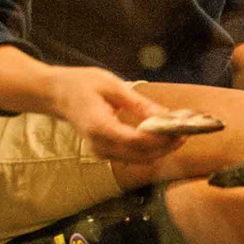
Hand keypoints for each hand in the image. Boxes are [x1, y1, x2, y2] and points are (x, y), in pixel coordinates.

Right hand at [43, 66, 179, 163]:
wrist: (55, 94)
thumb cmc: (81, 84)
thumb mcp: (111, 86)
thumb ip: (139, 103)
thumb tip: (166, 114)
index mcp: (99, 126)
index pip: (137, 141)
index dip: (162, 138)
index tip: (182, 129)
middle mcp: (99, 145)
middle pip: (142, 155)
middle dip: (167, 146)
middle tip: (188, 131)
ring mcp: (101, 151)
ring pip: (140, 159)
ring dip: (162, 149)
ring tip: (179, 132)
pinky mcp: (105, 152)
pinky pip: (133, 156)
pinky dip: (151, 148)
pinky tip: (163, 135)